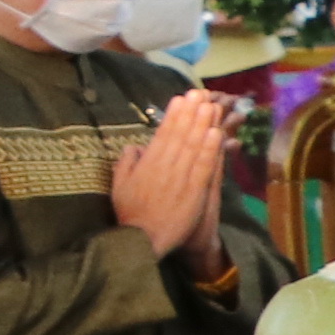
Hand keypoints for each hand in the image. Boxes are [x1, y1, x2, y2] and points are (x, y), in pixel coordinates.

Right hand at [110, 90, 236, 258]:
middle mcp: (165, 167)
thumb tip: (136, 146)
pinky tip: (216, 134)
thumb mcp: (118, 186)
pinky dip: (211, 150)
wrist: (143, 241)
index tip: (181, 98)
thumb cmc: (130, 214)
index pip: (163, 134)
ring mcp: (181, 179)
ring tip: (210, 106)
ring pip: (194, 147)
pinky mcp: (195, 192)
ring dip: (203, 124)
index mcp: (147, 164)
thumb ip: (126, 163)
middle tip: (200, 93)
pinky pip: (204, 167)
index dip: (174, 115)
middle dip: (191, 113)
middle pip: (181, 135)